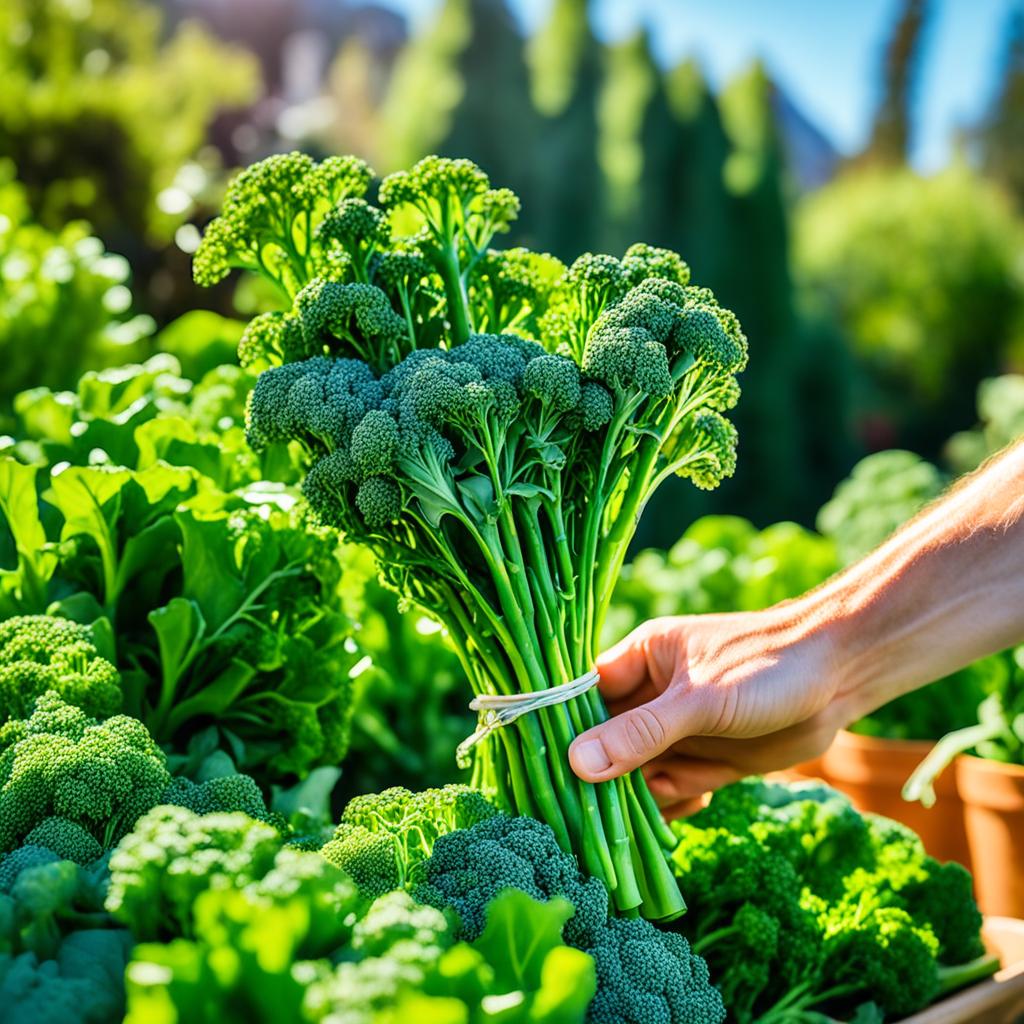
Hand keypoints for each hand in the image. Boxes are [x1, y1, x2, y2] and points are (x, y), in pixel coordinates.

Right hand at [568, 607, 845, 818]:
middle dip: (603, 776)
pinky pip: (673, 790)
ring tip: (659, 805)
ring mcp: (680, 730)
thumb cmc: (766, 666)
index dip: (562, 730)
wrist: (841, 677)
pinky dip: (678, 803)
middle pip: (605, 743)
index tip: (545, 769)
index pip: (581, 696)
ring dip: (642, 796)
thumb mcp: (699, 701)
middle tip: (593, 813)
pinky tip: (701, 795)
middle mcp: (653, 695)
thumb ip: (640, 733)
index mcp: (641, 660)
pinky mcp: (707, 758)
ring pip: (637, 773)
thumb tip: (575, 764)